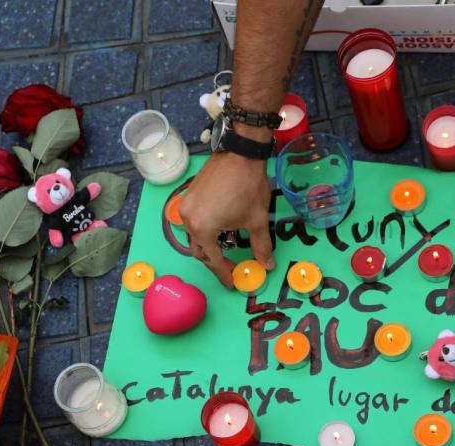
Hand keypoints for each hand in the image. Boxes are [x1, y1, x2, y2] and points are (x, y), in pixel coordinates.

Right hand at [179, 151, 274, 288]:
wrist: (240, 153)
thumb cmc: (248, 186)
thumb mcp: (257, 220)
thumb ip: (261, 246)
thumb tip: (268, 264)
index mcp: (203, 229)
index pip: (212, 259)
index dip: (223, 273)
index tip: (231, 282)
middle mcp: (188, 220)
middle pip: (199, 250)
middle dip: (214, 261)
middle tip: (229, 269)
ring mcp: (186, 206)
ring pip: (194, 236)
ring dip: (208, 245)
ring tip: (225, 249)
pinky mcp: (188, 196)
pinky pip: (193, 220)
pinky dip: (204, 230)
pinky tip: (219, 229)